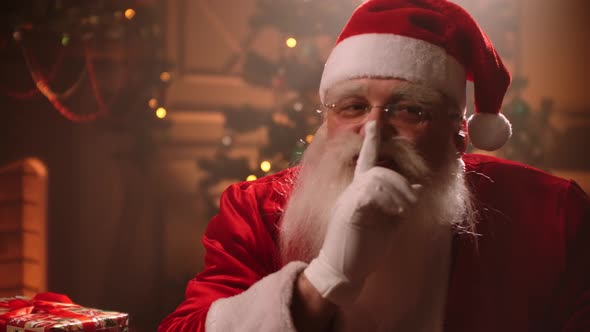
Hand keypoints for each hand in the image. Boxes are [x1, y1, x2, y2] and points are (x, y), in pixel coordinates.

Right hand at [304, 121, 420, 304]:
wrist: (342, 269)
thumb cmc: (364, 246)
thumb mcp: (387, 223)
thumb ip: (400, 204)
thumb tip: (418, 187)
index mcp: (361, 191)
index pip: (367, 160)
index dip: (372, 140)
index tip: (375, 120)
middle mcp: (353, 192)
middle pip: (379, 170)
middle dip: (400, 184)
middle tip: (410, 206)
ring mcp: (349, 200)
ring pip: (377, 179)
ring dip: (397, 194)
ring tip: (403, 212)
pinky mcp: (348, 212)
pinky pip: (369, 195)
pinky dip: (388, 202)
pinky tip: (395, 215)